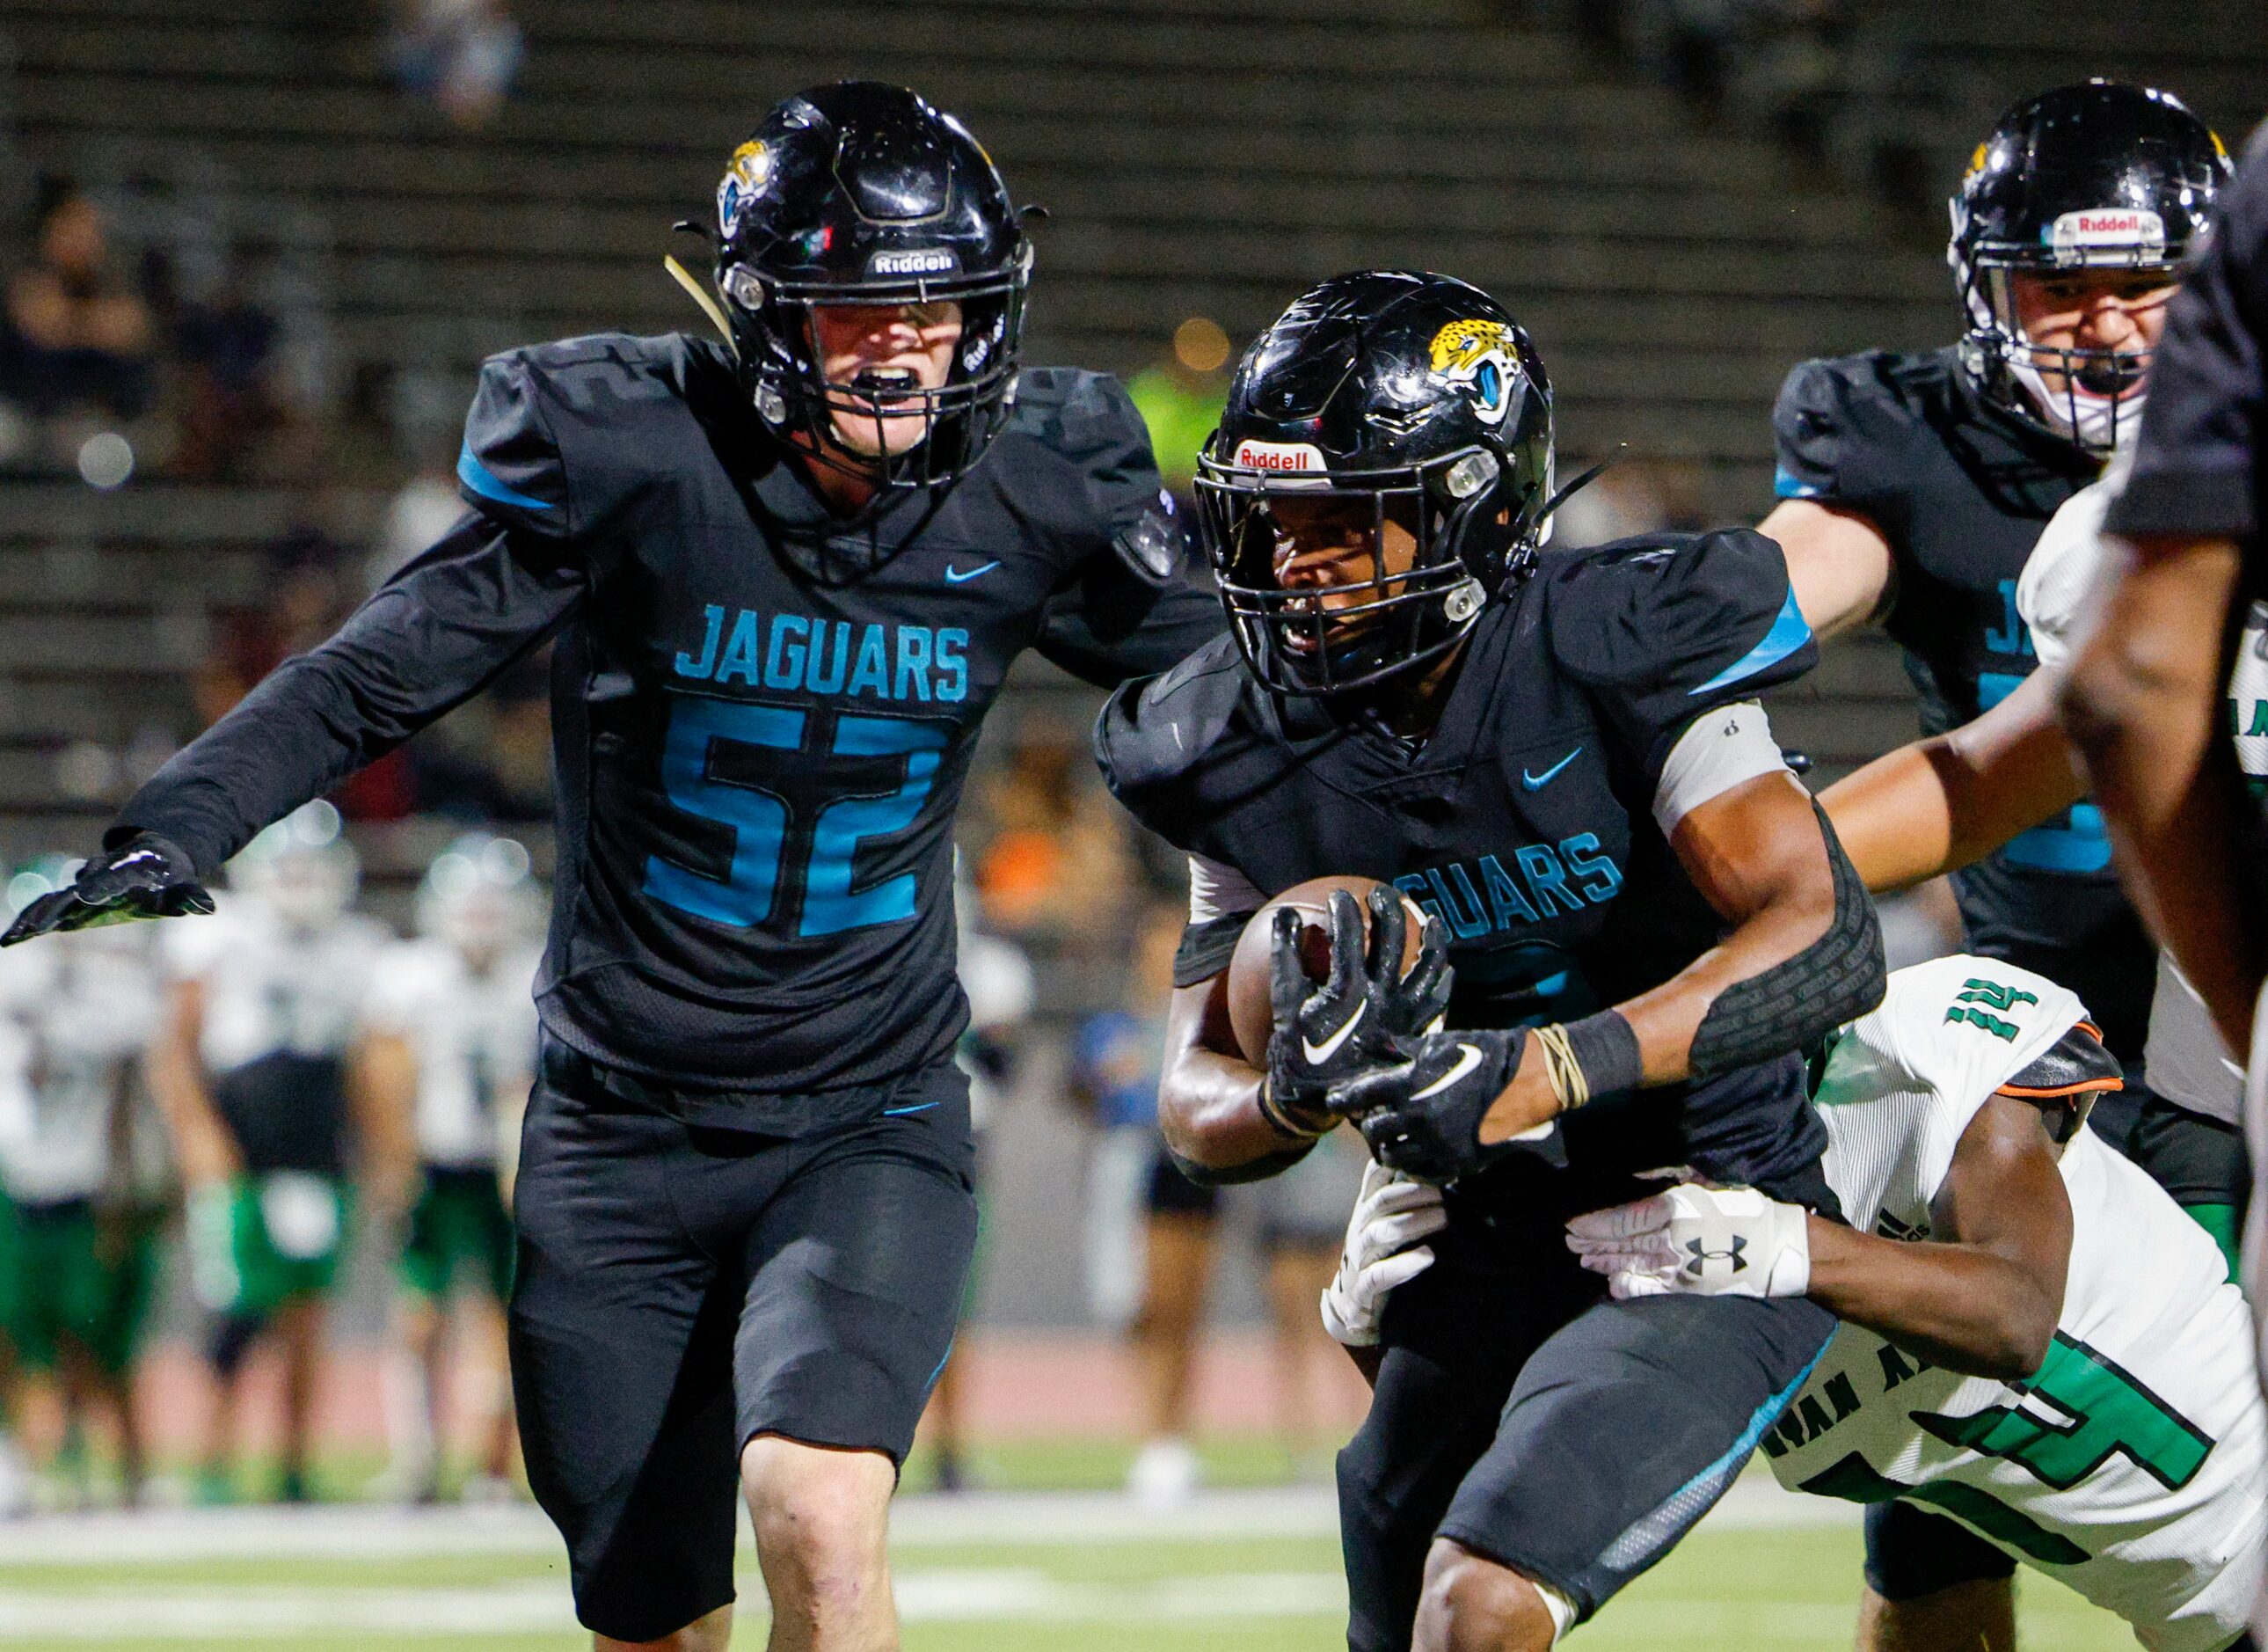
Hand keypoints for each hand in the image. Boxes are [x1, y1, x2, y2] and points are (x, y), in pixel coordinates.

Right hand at [1, 834, 210, 945]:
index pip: (111, 882)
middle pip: (72, 892)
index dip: (100, 888)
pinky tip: (8, 940)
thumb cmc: (168, 877)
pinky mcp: (70, 901)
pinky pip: (44, 910)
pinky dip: (28, 922)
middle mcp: (97, 879)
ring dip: (33, 917)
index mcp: (123, 873)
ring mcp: (80, 889)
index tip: (86, 897)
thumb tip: (207, 907)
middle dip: (56, 907)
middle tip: (40, 924)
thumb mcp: (182, 887)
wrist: (149, 859)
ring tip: (14, 936)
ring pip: (52, 902)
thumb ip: (190, 897)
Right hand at [1264, 887, 1443, 1133]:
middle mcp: (1382, 998)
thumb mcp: (1283, 1006)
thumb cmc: (1299, 1052)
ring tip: (1431, 919)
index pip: (1350, 934)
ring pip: (1427, 966)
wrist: (1325, 1100)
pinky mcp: (1415, 1030)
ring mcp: (1403, 1014)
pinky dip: (1442, 980)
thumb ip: (1285, 958)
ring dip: (1432, 938)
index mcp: (1347, 990)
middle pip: (1393, 939)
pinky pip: (1438, 1000)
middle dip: (1386, 908)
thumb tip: (1287, 915)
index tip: (1337, 897)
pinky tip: (1443, 966)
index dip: (1344, 909)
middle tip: (1378, 894)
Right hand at [1321, 1161, 1449, 1346]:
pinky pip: (1381, 1274)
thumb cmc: (1378, 1257)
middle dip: (1415, 1193)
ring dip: (1414, 1222)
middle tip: (1444, 1193)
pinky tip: (1428, 1256)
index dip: (1395, 1164)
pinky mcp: (1364, 1287)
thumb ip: (1397, 1195)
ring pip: (1382, 1233)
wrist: (1353, 1305)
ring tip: (1443, 1217)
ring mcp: (1359, 1258)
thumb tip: (1426, 1163)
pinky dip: (1404, 1265)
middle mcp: (1360, 1229)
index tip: (1425, 1156)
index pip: (1375, 1178)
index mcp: (1366, 1211)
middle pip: (1382, 1202)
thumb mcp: (1382, 1223)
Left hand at [1332, 1028, 1562, 1184]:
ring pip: (1393, 1156)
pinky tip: (1416, 1154)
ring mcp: (1437, 1144)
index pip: (1360, 1096)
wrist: (1528, 1080)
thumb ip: (1396, 1048)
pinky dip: (1413, 1165)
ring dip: (1388, 1148)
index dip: (1342, 1098)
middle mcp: (1418, 1117)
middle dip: (1368, 1126)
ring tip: (1392, 1140)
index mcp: (1410, 1085)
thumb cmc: (1481, 1054)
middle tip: (1372, 1121)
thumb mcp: (1437, 1044)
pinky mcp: (1457, 1163)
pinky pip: (1422, 1173)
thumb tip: (1363, 1042)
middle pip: (1373, 1132)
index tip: (1333, 1101)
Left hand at [1565, 1183, 1811, 1299]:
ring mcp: (1677, 1266)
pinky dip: (1627, 1286)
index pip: (1623, 1218)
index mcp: (1673, 1209)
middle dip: (1592, 1243)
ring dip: (1603, 1262)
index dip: (1595, 1223)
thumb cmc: (1746, 1207)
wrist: (1780, 1246)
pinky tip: (1611, 1284)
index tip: (1573, 1223)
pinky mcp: (1687, 1287)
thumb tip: (1640, 1176)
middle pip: (1620, 1243)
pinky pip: (1650, 1288)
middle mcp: (1669, 1239)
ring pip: (1629, 1264)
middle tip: (1569, 1242)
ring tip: (1583, 1259)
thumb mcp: (1707, 1182)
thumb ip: (1671, 1178)